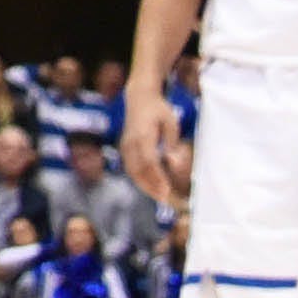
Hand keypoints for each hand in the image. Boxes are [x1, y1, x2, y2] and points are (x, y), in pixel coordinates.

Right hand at [118, 91, 185, 210]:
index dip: (157, 178)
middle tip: (167, 200)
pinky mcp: (125, 148)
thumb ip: (172, 143)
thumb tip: (173, 162)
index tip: (168, 191)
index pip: (149, 161)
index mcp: (142, 134)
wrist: (139, 97)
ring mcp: (125, 145)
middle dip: (152, 187)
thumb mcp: (171, 123)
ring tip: (161, 197)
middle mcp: (130, 142)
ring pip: (132, 171)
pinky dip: (140, 180)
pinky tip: (152, 187)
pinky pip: (131, 168)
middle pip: (138, 170)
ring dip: (146, 186)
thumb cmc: (159, 110)